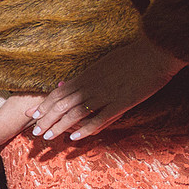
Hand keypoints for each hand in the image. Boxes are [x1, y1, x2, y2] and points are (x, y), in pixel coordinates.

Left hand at [26, 37, 182, 140]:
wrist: (157, 51)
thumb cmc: (131, 56)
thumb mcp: (102, 64)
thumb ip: (84, 76)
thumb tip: (64, 83)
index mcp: (87, 75)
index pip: (59, 92)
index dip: (44, 105)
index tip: (31, 115)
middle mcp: (92, 85)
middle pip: (62, 104)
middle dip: (46, 119)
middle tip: (34, 133)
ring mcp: (106, 94)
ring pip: (76, 112)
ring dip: (60, 126)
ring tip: (48, 137)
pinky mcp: (122, 102)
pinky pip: (100, 118)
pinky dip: (85, 128)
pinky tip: (75, 137)